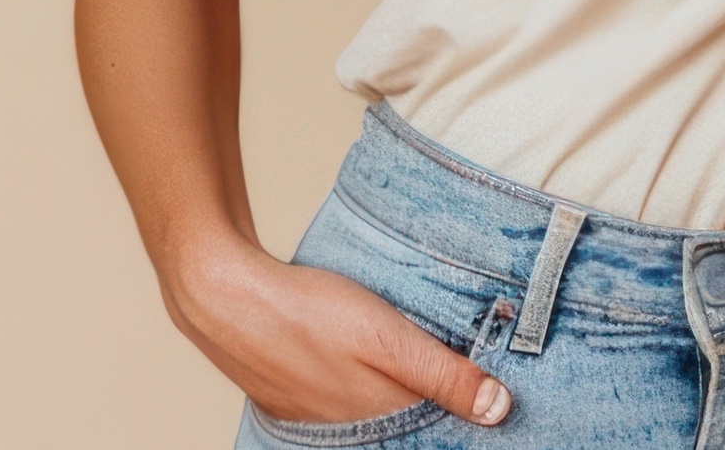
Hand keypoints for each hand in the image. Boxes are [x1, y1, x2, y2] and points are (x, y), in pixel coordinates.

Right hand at [168, 235, 511, 427]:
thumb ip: (441, 374)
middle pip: (405, 421)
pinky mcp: (294, 399)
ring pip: (375, 411)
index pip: (437, 426)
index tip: (499, 390)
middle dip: (436, 401)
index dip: (467, 408)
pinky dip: (365, 386)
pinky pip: (344, 402)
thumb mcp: (387, 337)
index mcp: (376, 414)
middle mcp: (346, 426)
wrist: (225, 297)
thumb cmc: (308, 312)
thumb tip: (499, 410)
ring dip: (401, 392)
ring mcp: (315, 416)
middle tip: (470, 369)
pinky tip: (370, 361)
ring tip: (427, 360)